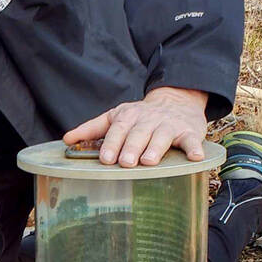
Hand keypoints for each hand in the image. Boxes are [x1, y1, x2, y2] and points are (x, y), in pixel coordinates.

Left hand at [63, 87, 208, 166]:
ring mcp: (169, 125)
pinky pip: (191, 140)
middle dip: (131, 147)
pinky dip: (193, 148)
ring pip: (162, 136)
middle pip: (138, 133)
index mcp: (128, 116)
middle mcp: (148, 120)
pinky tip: (195, 157)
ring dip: (156, 148)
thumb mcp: (115, 117)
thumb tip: (66, 140)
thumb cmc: (140, 116)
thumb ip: (92, 129)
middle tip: (125, 162)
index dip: (112, 143)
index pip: (118, 129)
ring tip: (149, 161)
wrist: (177, 99)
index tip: (106, 158)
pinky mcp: (189, 132)